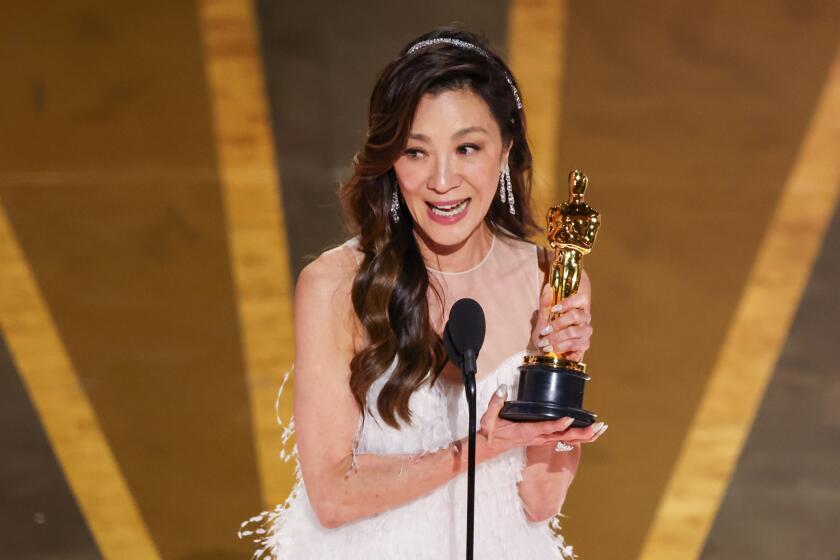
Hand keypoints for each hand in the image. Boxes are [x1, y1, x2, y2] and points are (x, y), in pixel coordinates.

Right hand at [479, 385, 606, 453]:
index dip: (558, 425)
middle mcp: (538, 437)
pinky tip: (590, 433)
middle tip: (598, 427)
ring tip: (601, 428)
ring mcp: (542, 439)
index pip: (545, 428)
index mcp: (527, 431)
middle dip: (582, 432)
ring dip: (585, 435)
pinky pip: (565, 439)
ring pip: (568, 439)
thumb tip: (502, 388)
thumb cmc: (491, 432)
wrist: (490, 446)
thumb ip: (496, 402)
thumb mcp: (489, 417)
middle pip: (564, 437)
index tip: (570, 419)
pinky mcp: (544, 438)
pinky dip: (579, 436)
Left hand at [531, 272, 591, 362]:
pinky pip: (576, 347)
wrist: (545, 349)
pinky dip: (562, 349)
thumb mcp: (542, 317)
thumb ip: (545, 304)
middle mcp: (585, 320)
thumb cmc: (546, 331)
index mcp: (578, 308)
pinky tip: (553, 351)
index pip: (582, 299)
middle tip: (545, 331)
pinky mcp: (583, 346)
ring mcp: (585, 333)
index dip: (569, 302)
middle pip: (576, 316)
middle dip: (558, 324)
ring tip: (545, 343)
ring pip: (574, 332)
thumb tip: (548, 288)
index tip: (554, 309)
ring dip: (557, 338)